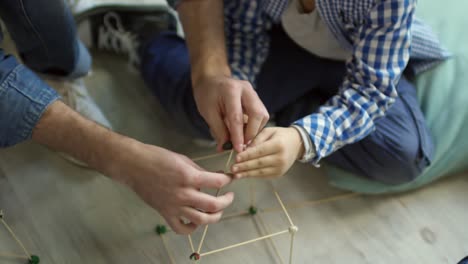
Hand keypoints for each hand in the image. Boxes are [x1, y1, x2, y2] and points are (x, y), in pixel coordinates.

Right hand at [112, 142, 234, 234]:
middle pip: (214, 205)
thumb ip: (201, 170)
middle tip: (229, 195)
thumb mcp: (183, 159)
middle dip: (227, 200)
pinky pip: (181, 228)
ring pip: (201, 220)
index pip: (218, 182)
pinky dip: (192, 228)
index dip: (228, 179)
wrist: (134, 165)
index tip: (231, 178)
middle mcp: (183, 194)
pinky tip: (196, 220)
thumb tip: (217, 175)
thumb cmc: (157, 158)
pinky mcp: (165, 213)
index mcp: (189, 176)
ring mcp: (174, 206)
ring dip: (215, 216)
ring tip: (218, 210)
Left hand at [193, 75, 268, 151]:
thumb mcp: (207, 112)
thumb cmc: (207, 95)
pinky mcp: (256, 98)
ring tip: (243, 139)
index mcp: (230, 90)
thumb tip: (225, 148)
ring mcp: (253, 93)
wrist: (211, 80)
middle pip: (257, 114)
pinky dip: (255, 126)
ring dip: (255, 130)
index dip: (238, 135)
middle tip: (243, 145)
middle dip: (252, 133)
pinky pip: (261, 114)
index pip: (237, 117)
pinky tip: (245, 131)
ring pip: (262, 115)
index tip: (238, 149)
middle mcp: (246, 89)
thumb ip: (218, 130)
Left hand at [231, 127, 304, 177]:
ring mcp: (281, 168)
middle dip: (244, 166)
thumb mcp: (268, 131)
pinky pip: (264, 175)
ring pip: (261, 172)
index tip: (236, 158)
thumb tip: (244, 149)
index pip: (260, 151)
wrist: (296, 144)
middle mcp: (280, 158)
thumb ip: (256, 139)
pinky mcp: (279, 174)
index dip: (247, 155)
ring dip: (247, 174)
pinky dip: (253, 175)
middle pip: (259, 163)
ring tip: (235, 174)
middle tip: (232, 168)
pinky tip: (244, 175)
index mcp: (278, 145)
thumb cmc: (280, 135)